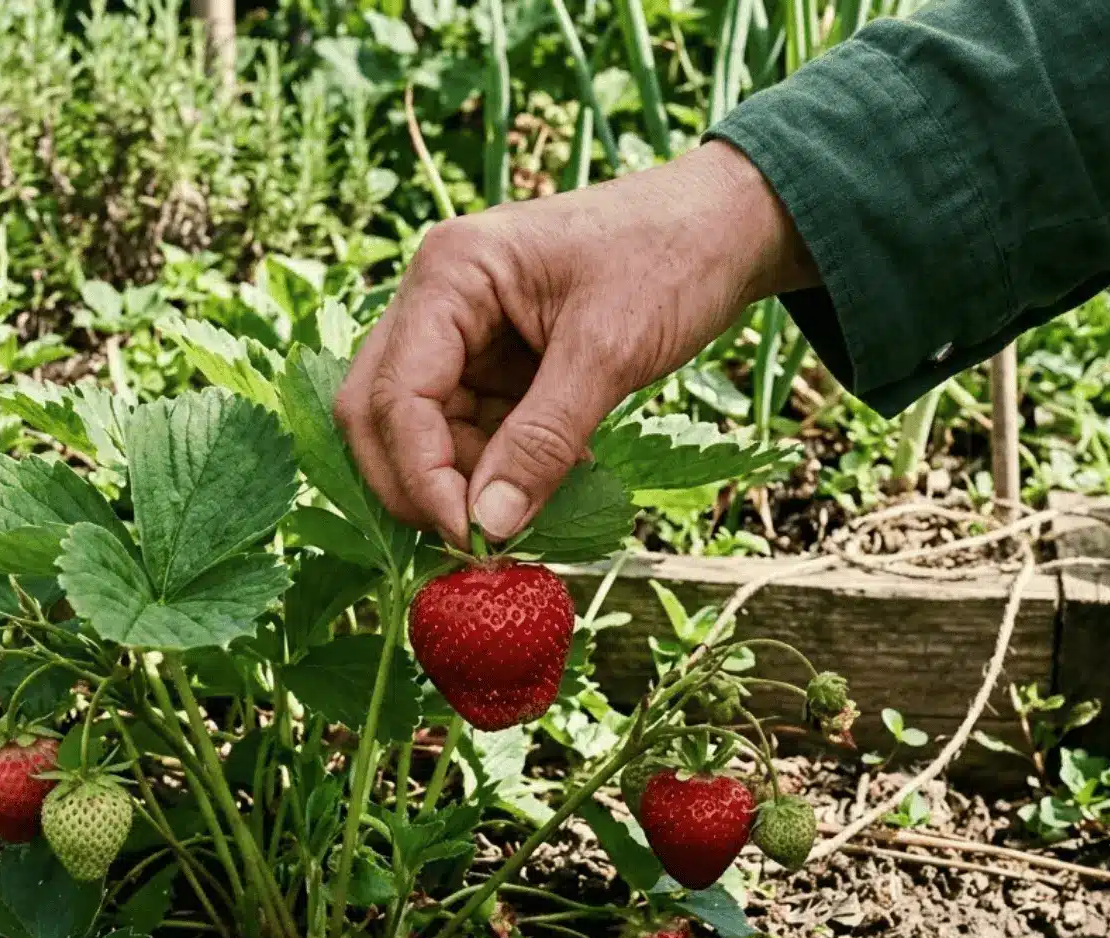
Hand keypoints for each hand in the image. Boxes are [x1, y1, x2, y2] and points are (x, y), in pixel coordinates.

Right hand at [335, 140, 817, 547]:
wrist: (728, 223)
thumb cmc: (672, 258)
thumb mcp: (608, 353)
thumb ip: (541, 442)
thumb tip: (487, 527)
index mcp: (451, 273)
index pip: (394, 395)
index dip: (420, 476)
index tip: (469, 537)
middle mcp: (438, 297)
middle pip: (381, 412)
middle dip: (420, 483)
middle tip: (477, 542)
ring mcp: (462, 328)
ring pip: (423, 429)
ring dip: (464, 480)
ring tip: (532, 510)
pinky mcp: (493, 355)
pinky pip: (470, 426)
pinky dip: (496, 465)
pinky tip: (548, 481)